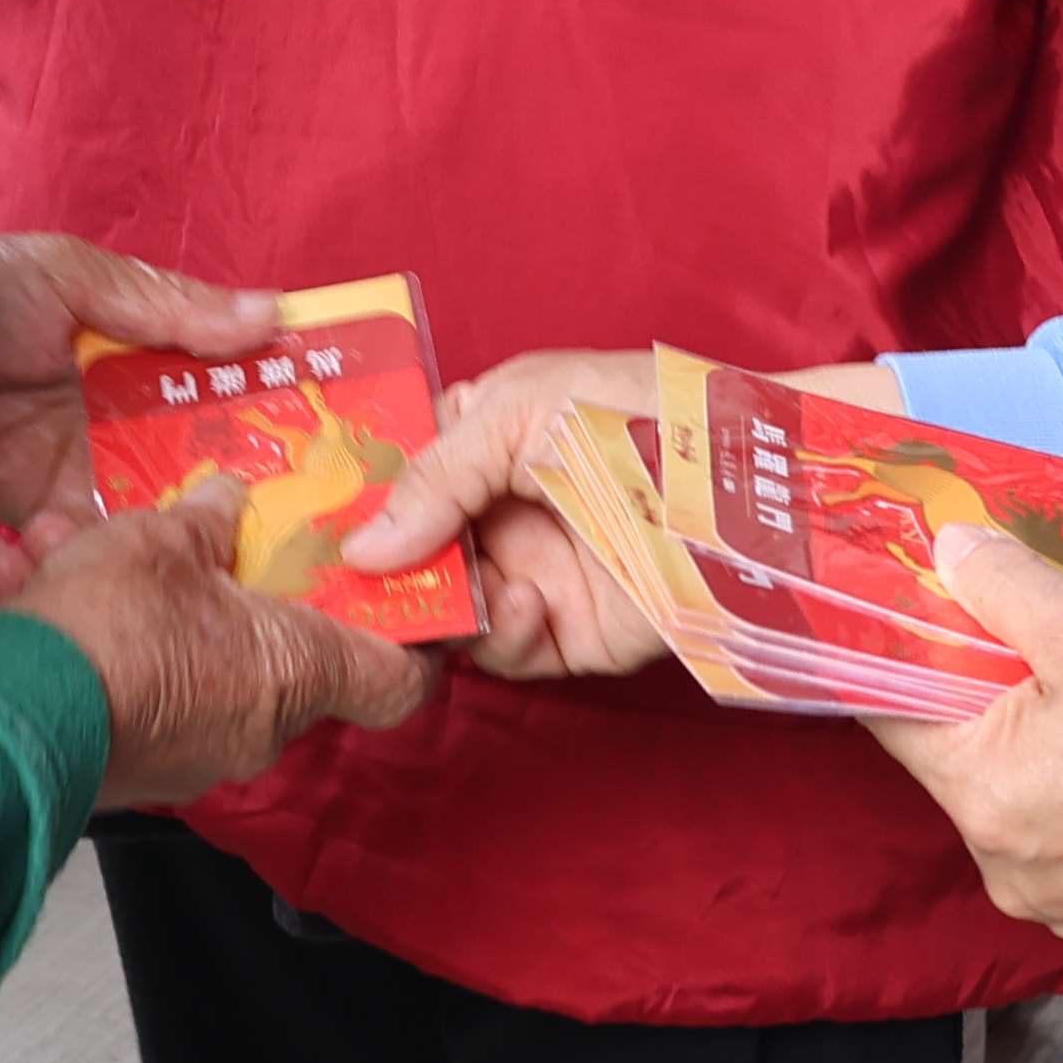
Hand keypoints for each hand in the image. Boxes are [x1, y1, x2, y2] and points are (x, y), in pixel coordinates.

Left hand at [0, 233, 273, 533]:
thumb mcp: (70, 277)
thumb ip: (163, 304)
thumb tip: (270, 313)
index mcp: (128, 340)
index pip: (213, 370)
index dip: (263, 398)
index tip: (324, 429)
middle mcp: (112, 405)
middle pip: (193, 446)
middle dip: (236, 478)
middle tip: (295, 521)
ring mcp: (75, 459)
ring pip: (151, 500)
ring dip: (177, 521)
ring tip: (221, 551)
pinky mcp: (32, 508)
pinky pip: (87, 539)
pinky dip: (105, 550)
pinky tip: (123, 557)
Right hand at [6, 486, 439, 807]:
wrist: (12, 713)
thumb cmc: (115, 622)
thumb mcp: (165, 538)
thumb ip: (206, 519)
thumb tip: (226, 500)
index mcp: (296, 670)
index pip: (399, 683)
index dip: (415, 644)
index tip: (408, 604)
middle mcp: (258, 728)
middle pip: (283, 661)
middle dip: (240, 599)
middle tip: (207, 546)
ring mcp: (193, 756)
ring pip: (191, 666)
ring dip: (145, 608)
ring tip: (78, 544)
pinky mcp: (129, 766)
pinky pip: (129, 689)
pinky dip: (93, 643)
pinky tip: (29, 577)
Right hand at [326, 342, 897, 677]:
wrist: (752, 486)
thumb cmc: (642, 414)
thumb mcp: (520, 411)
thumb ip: (434, 475)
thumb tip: (361, 547)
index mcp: (485, 435)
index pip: (399, 472)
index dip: (357, 499)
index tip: (311, 525)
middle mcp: (501, 508)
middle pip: (409, 552)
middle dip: (378, 570)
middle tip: (346, 586)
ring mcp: (533, 570)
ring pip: (443, 609)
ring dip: (433, 607)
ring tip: (443, 595)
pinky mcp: (569, 632)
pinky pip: (499, 651)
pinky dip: (492, 636)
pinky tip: (516, 606)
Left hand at [860, 527, 1062, 949]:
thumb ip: (1002, 587)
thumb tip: (949, 553)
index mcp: (988, 803)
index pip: (899, 719)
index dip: (907, 655)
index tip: (924, 610)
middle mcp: (1018, 877)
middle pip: (968, 767)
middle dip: (992, 701)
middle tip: (1037, 634)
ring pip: (1032, 809)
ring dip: (1050, 752)